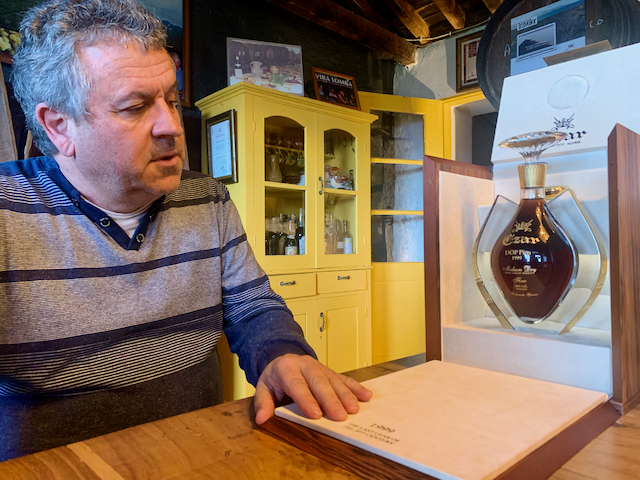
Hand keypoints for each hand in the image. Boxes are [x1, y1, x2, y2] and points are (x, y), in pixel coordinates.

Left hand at [253, 354, 372, 424]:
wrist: (283, 358)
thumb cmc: (274, 378)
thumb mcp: (263, 388)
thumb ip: (263, 402)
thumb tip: (262, 419)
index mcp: (287, 368)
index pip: (297, 384)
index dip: (306, 399)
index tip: (316, 414)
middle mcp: (305, 364)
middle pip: (319, 382)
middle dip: (330, 399)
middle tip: (340, 416)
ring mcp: (320, 367)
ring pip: (333, 380)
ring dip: (345, 395)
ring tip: (354, 409)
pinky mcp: (330, 371)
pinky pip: (344, 379)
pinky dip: (355, 387)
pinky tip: (366, 396)